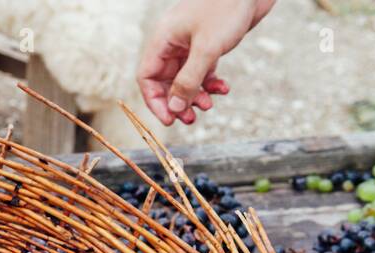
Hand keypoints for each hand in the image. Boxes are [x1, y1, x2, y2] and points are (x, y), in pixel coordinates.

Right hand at [138, 0, 275, 125]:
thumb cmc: (227, 7)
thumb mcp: (206, 49)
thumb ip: (189, 81)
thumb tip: (174, 109)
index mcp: (163, 39)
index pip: (148, 77)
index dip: (156, 101)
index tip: (170, 119)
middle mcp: (173, 42)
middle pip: (166, 81)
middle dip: (178, 102)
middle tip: (191, 119)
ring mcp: (190, 43)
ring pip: (185, 78)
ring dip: (195, 96)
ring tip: (208, 106)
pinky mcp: (208, 44)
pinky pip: (202, 70)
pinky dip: (210, 83)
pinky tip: (223, 88)